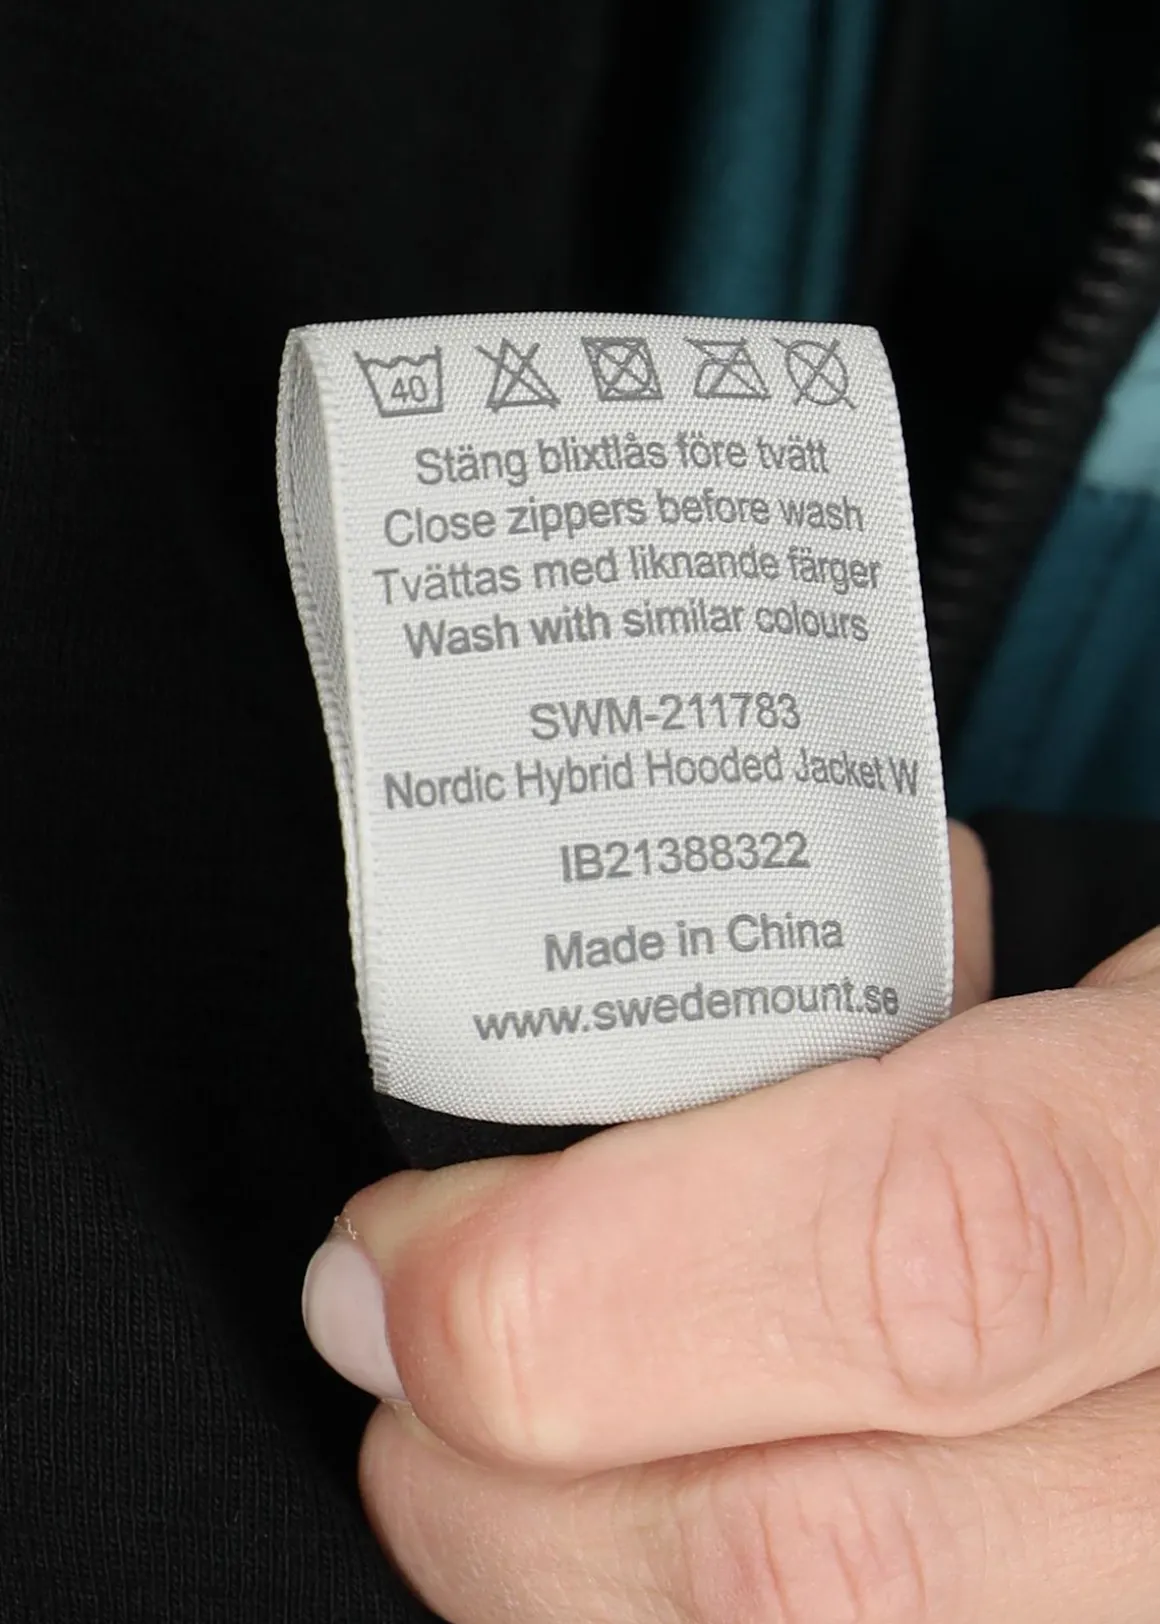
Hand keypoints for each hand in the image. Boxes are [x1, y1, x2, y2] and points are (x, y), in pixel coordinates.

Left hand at [303, 825, 1159, 1621]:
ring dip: (566, 1596)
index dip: (601, 1279)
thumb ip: (891, 982)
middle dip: (516, 1489)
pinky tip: (611, 1551)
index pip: (925, 1255)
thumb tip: (632, 1019)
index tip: (404, 1253)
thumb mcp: (1089, 959)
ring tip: (478, 1471)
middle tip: (393, 1364)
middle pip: (829, 1565)